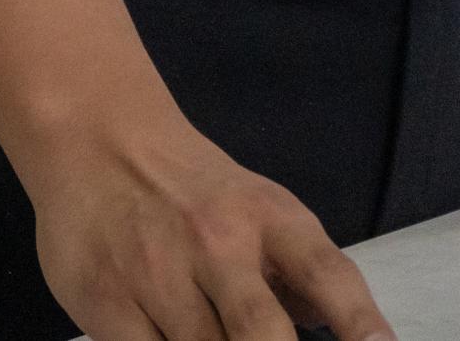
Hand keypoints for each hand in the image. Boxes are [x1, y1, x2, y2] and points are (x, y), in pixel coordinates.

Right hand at [18, 108, 392, 340]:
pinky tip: (170, 340)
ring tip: (219, 339)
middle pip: (262, 333)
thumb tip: (355, 334)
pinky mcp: (105, 302)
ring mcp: (157, 274)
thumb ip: (301, 272)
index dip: (359, 323)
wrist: (99, 139)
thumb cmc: (193, 186)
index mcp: (270, 218)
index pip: (328, 275)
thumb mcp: (261, 208)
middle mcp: (218, 243)